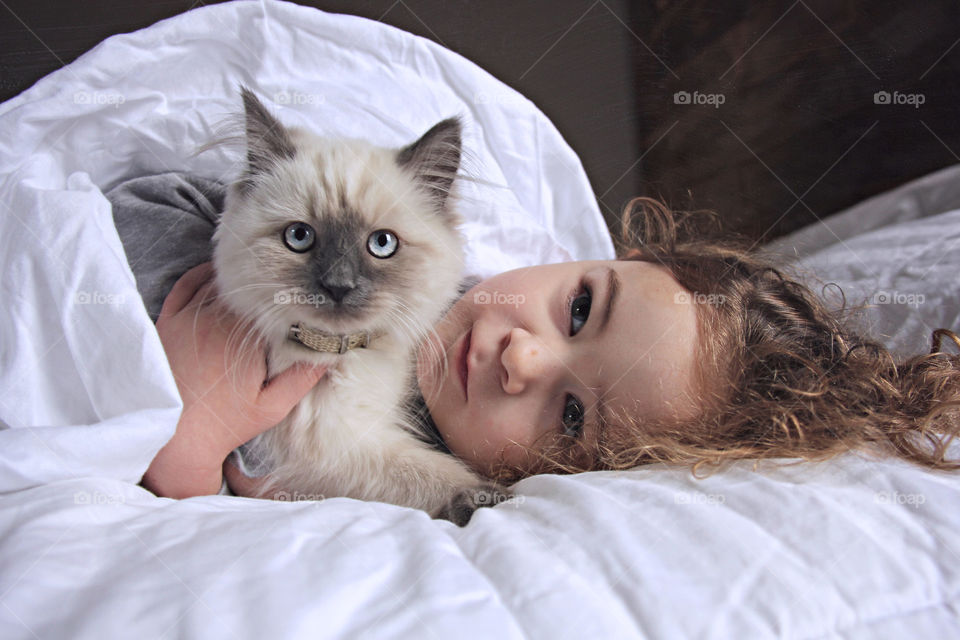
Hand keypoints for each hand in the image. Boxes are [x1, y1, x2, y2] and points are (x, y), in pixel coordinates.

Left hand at [141, 263, 325, 497]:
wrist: (171, 436)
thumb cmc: (224, 423)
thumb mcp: (272, 408)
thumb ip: (301, 379)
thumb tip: (326, 354)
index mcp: (247, 337)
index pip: (273, 301)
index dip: (286, 295)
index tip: (297, 296)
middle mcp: (218, 318)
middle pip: (246, 286)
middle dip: (263, 283)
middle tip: (277, 283)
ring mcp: (190, 316)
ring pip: (219, 281)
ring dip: (237, 277)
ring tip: (252, 277)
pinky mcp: (168, 320)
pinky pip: (186, 284)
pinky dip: (201, 274)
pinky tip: (214, 274)